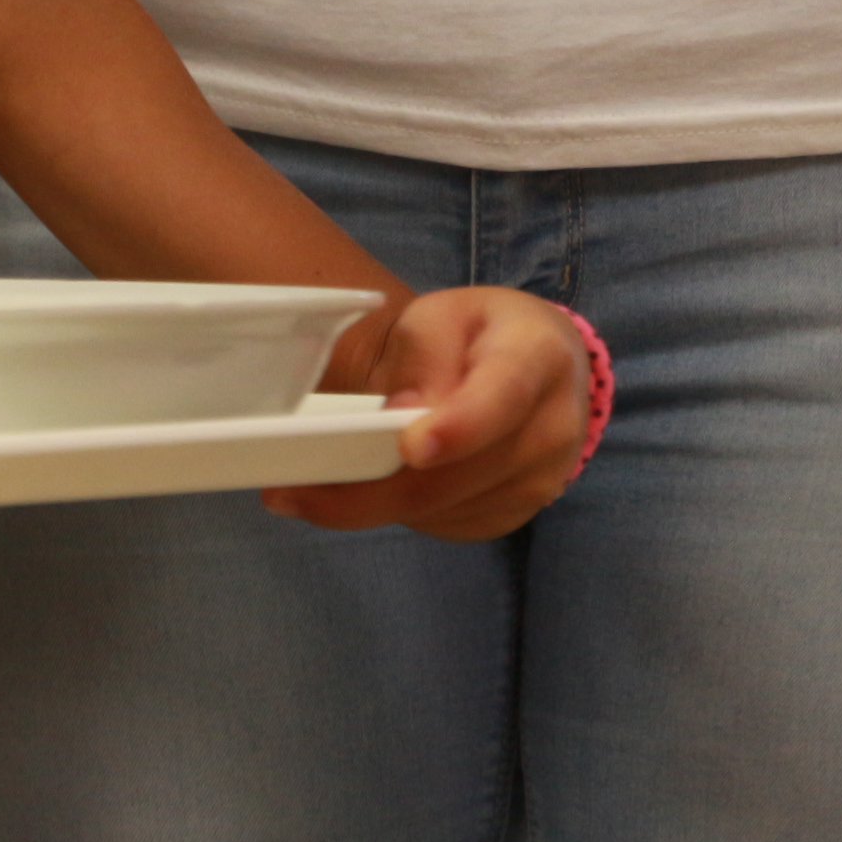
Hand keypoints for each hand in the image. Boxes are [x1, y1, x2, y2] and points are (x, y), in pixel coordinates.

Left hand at [262, 287, 589, 540]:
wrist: (536, 365)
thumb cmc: (478, 333)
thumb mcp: (442, 317)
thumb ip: (422, 356)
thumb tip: (400, 415)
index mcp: (536, 358)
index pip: (502, 398)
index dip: (459, 427)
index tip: (411, 447)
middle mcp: (552, 428)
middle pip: (458, 475)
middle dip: (371, 490)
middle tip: (290, 492)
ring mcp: (540, 481)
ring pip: (442, 510)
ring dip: (370, 506)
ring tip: (305, 490)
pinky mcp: (513, 514)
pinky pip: (445, 525)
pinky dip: (397, 514)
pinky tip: (363, 491)